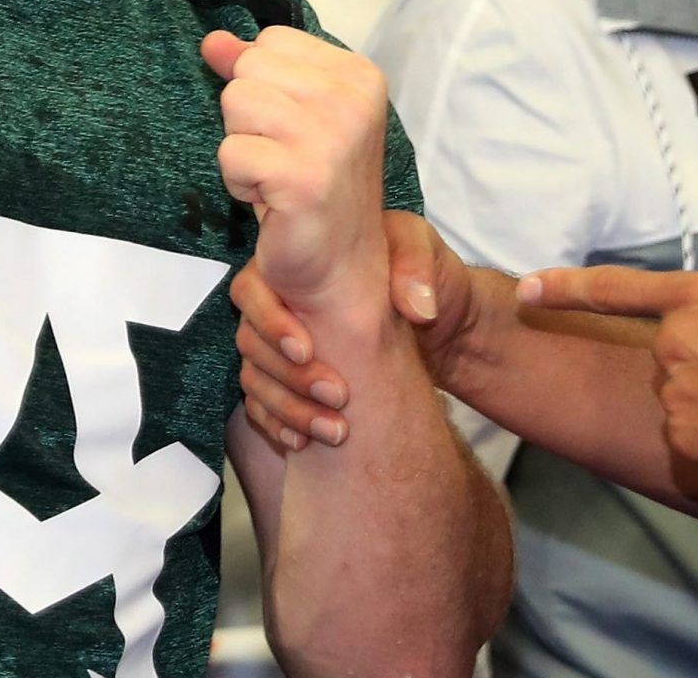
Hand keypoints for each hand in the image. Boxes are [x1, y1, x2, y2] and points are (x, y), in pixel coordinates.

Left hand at [202, 28, 390, 316]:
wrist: (340, 264)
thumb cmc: (313, 186)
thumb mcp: (289, 115)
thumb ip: (253, 70)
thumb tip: (213, 40)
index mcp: (358, 75)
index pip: (270, 41)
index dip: (265, 87)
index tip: (293, 130)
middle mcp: (353, 100)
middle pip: (249, 69)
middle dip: (248, 117)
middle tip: (282, 157)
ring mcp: (333, 137)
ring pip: (235, 103)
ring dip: (241, 148)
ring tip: (275, 176)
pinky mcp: (304, 177)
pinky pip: (231, 152)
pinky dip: (239, 182)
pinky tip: (271, 199)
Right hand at [232, 210, 470, 447]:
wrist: (445, 322)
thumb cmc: (425, 275)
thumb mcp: (424, 252)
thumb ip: (415, 269)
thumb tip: (416, 309)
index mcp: (296, 266)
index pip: (252, 289)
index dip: (271, 322)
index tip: (307, 351)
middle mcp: (280, 304)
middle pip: (251, 343)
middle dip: (290, 376)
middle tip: (338, 395)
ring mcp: (280, 345)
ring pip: (257, 380)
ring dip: (290, 408)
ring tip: (335, 431)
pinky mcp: (290, 379)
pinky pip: (263, 406)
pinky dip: (280, 425)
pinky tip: (303, 444)